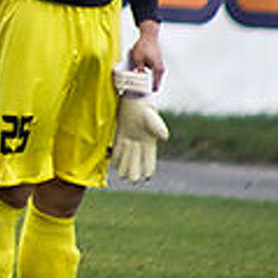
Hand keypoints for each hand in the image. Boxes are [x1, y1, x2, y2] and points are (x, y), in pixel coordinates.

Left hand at [109, 67, 169, 184]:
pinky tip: (113, 164)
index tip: (147, 177)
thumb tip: (164, 136)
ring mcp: (131, 137)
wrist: (135, 95)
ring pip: (128, 155)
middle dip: (135, 170)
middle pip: (137, 158)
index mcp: (150, 139)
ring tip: (122, 177)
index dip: (149, 167)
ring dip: (126, 165)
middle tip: (132, 182)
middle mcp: (140, 140)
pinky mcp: (121, 132)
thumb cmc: (145, 105)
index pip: (150, 157)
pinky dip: (117, 155)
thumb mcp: (151, 116)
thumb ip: (157, 126)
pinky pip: (118, 146)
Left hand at [128, 21, 163, 89]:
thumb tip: (138, 80)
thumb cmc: (144, 46)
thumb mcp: (138, 59)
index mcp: (158, 69)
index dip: (148, 91)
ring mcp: (160, 67)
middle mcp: (161, 69)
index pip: (155, 85)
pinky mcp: (157, 65)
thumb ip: (139, 70)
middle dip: (148, 88)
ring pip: (155, 79)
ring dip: (148, 83)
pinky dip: (149, 78)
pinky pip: (153, 75)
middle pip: (156, 83)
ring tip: (140, 88)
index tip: (143, 96)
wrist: (149, 37)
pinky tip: (142, 79)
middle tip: (140, 94)